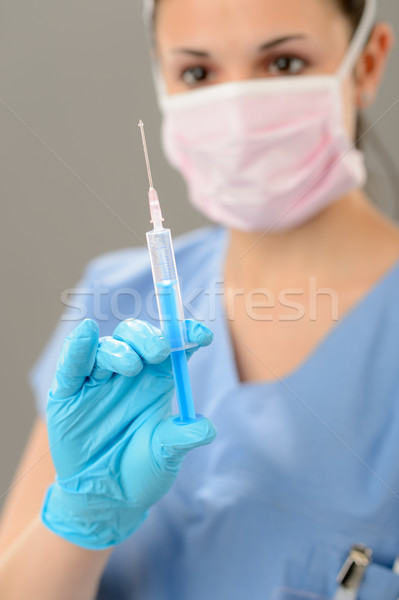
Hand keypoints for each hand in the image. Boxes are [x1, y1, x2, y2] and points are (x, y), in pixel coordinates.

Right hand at [41, 318, 216, 549]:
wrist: (105, 499)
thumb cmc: (141, 470)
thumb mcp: (165, 456)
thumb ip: (181, 438)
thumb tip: (207, 428)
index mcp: (157, 380)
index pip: (173, 347)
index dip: (186, 334)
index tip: (203, 335)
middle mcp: (129, 373)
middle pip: (137, 338)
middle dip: (150, 338)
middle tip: (161, 352)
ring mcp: (98, 380)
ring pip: (107, 347)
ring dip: (120, 350)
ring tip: (132, 366)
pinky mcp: (68, 393)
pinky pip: (72, 365)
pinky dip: (77, 347)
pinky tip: (86, 333)